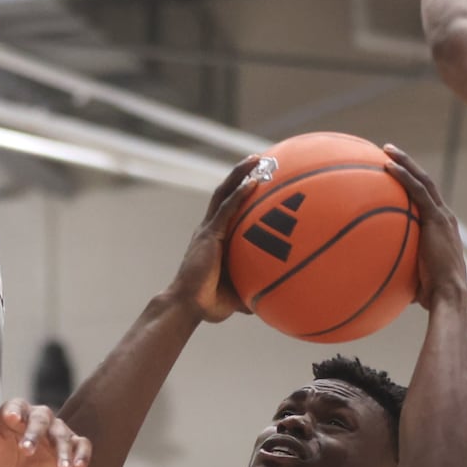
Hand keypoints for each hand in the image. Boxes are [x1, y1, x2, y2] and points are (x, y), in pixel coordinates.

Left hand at [0, 399, 91, 466]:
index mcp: (15, 411)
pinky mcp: (69, 444)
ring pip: (63, 434)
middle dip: (36, 434)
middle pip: (42, 419)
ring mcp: (55, 430)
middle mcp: (38, 417)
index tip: (12, 420)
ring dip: (64, 451)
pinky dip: (82, 454)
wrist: (11, 465)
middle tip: (27, 451)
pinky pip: (81, 444)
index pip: (16, 406)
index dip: (15, 412)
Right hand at [168, 155, 261, 321]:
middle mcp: (209, 229)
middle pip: (225, 193)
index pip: (227, 208)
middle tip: (259, 159)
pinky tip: (253, 182)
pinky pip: (226, 209)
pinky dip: (239, 194)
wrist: (187, 307)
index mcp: (214, 239)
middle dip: (241, 174)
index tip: (256, 177)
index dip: (239, 191)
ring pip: (224, 193)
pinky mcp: (209, 235)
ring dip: (240, 175)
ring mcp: (208, 230)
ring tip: (257, 159)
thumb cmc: (210, 303)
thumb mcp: (239, 291)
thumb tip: (278, 295)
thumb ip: (255, 286)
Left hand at [383, 145, 466, 308]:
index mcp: (441, 228)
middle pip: (425, 182)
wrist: (449, 296)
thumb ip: (397, 269)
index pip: (425, 199)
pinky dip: (403, 176)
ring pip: (422, 180)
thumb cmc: (430, 295)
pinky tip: (387, 166)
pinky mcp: (437, 218)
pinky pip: (418, 191)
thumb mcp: (412, 278)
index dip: (411, 184)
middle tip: (387, 152)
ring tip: (386, 149)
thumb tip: (373, 277)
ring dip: (405, 162)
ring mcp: (442, 216)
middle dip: (407, 165)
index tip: (394, 173)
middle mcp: (444, 217)